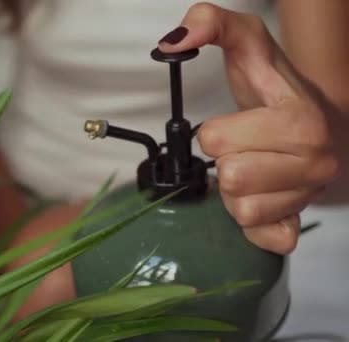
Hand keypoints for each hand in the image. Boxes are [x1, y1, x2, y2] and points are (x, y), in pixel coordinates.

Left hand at [158, 3, 339, 253]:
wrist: (317, 115)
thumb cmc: (275, 86)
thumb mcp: (246, 41)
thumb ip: (210, 24)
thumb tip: (172, 40)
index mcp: (301, 121)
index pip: (216, 141)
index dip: (214, 132)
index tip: (235, 123)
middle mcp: (315, 162)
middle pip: (230, 179)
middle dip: (226, 163)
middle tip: (244, 148)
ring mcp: (310, 195)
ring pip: (241, 210)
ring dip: (236, 192)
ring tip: (253, 167)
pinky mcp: (299, 221)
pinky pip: (264, 237)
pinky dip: (252, 222)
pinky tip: (262, 197)